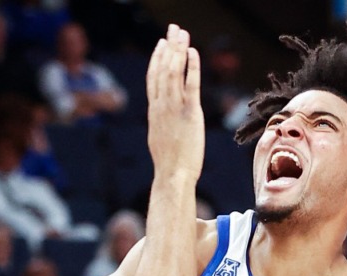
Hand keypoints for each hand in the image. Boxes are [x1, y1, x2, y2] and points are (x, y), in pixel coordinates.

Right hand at [146, 24, 203, 179]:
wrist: (172, 175)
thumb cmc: (169, 164)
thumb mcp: (160, 139)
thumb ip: (162, 124)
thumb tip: (163, 121)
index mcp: (154, 111)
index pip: (153, 78)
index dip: (157, 58)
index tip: (162, 43)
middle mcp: (161, 106)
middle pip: (162, 69)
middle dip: (168, 47)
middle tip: (173, 29)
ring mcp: (174, 109)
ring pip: (173, 73)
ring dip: (178, 50)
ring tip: (182, 34)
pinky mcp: (190, 113)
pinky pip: (190, 84)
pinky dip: (191, 66)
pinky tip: (192, 52)